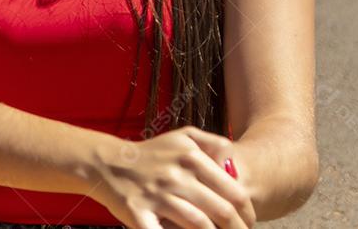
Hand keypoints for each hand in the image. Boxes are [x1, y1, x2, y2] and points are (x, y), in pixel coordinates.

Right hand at [90, 125, 255, 228]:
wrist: (108, 162)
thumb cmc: (152, 154)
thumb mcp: (183, 137)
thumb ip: (213, 145)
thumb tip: (237, 166)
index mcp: (191, 155)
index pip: (234, 191)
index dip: (248, 212)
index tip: (249, 222)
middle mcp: (176, 173)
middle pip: (221, 211)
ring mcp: (157, 194)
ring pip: (199, 224)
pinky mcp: (138, 211)